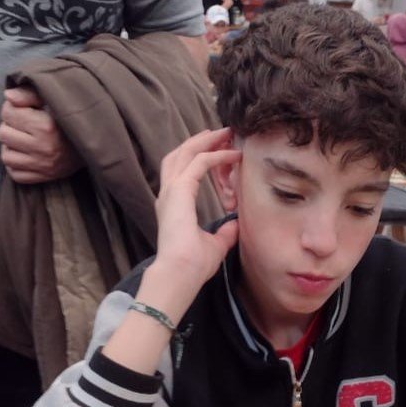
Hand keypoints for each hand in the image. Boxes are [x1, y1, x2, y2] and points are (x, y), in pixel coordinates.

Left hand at [0, 88, 82, 183]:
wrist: (96, 144)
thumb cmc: (72, 119)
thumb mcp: (54, 100)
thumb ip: (30, 94)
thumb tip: (7, 97)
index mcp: (46, 126)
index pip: (7, 113)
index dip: (13, 108)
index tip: (25, 109)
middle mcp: (43, 148)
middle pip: (2, 133)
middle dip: (10, 126)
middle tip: (24, 125)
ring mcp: (42, 166)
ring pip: (5, 155)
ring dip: (12, 146)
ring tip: (24, 140)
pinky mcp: (43, 178)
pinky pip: (14, 173)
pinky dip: (16, 165)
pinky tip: (26, 155)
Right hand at [149, 128, 240, 305]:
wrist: (180, 274)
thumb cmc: (192, 265)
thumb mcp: (215, 244)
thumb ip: (225, 232)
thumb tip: (236, 223)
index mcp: (173, 205)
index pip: (182, 170)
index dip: (199, 156)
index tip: (220, 149)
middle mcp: (168, 194)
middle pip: (180, 155)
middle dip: (200, 141)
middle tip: (221, 132)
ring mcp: (171, 191)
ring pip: (185, 152)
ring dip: (204, 140)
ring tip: (223, 133)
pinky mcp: (180, 191)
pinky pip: (199, 163)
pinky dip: (216, 155)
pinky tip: (232, 154)